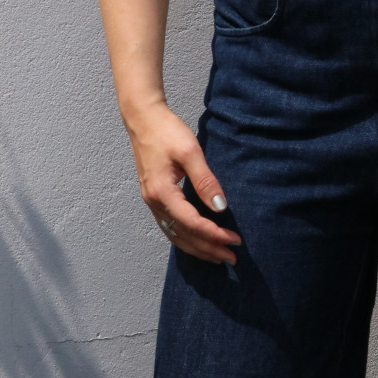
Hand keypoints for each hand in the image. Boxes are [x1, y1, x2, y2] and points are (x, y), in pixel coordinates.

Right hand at [126, 101, 241, 263]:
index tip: (234, 240)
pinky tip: (197, 241)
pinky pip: (169, 226)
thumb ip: (205, 181)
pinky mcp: (153, 197)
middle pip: (183, 235)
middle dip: (208, 248)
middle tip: (231, 258)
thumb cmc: (167, 131)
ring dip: (196, 248)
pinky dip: (184, 238)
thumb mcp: (190, 152)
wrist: (143, 119)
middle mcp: (154, 202)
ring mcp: (151, 201)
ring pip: (174, 234)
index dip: (214, 234)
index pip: (192, 223)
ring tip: (217, 256)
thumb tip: (220, 206)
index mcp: (162, 192)